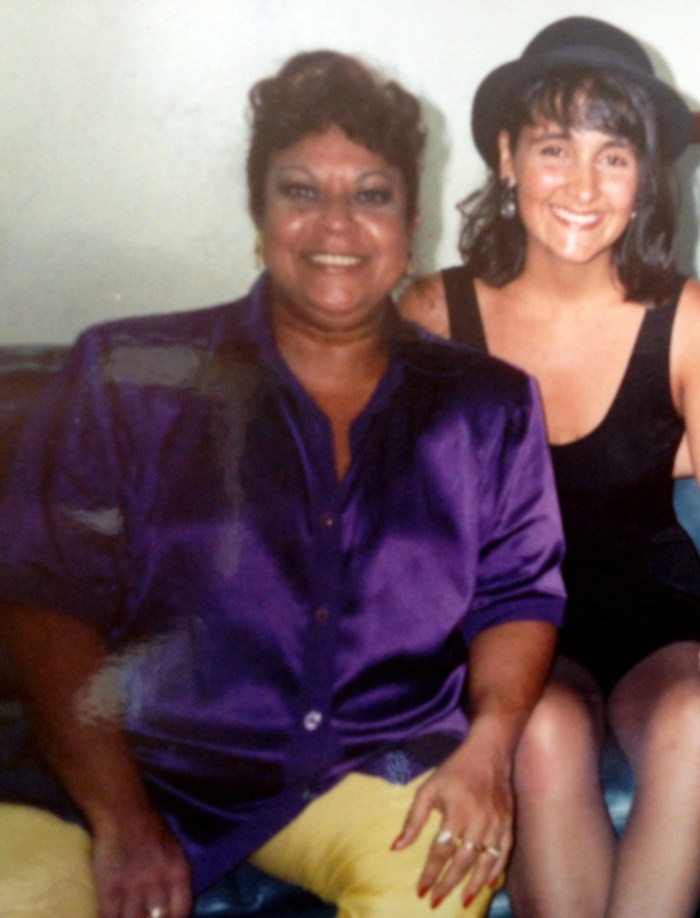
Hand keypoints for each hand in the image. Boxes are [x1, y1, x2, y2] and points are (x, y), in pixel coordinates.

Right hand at [90, 811, 192, 917]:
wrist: (122, 812)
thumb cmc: (150, 829)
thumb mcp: (173, 851)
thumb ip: (173, 879)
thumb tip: (171, 906)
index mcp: (178, 872)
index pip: (182, 911)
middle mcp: (159, 883)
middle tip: (145, 917)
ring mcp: (133, 887)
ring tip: (127, 916)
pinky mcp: (109, 887)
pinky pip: (109, 917)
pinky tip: (110, 916)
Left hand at [392, 740, 511, 908]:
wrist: (489, 752)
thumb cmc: (454, 771)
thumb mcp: (428, 789)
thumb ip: (413, 819)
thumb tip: (396, 848)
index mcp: (456, 811)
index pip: (441, 851)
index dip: (430, 872)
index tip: (421, 890)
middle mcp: (478, 821)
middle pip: (463, 861)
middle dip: (449, 885)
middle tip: (436, 901)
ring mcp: (496, 824)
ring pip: (486, 862)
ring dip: (473, 885)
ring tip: (463, 902)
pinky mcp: (508, 823)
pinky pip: (504, 854)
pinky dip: (496, 871)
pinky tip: (488, 885)